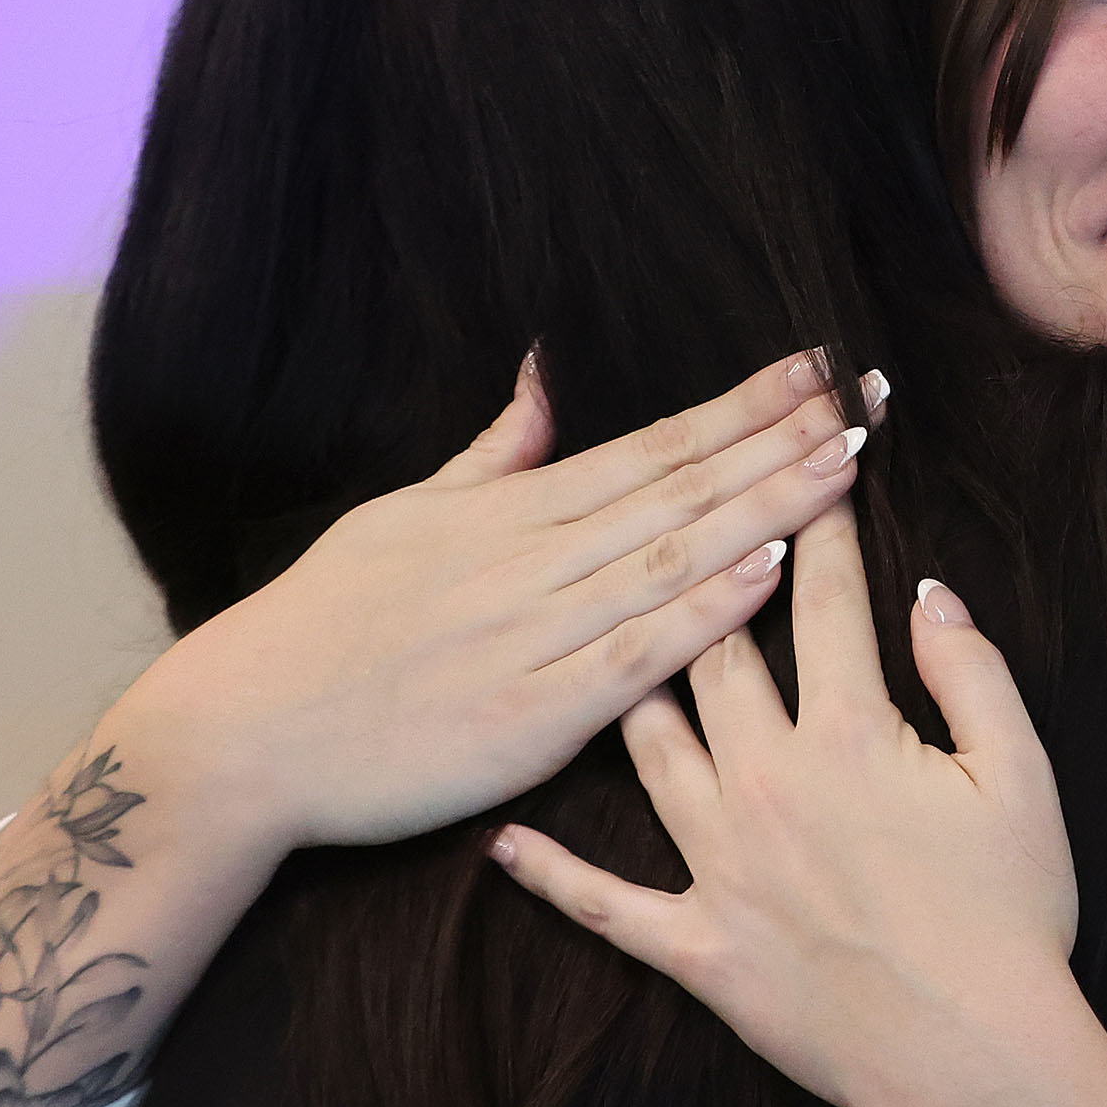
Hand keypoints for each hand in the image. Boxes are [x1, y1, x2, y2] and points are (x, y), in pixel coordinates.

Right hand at [119, 351, 882, 860]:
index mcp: (506, 515)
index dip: (739, 409)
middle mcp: (529, 562)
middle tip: (865, 402)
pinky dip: (701, 614)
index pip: (648, 447)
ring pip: (669, 559)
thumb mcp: (398, 518)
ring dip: (765, 510)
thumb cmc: (319, 628)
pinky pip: (631, 658)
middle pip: (678, 491)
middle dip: (778, 444)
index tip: (813, 371)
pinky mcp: (526, 718)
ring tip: (845, 469)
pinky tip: (768, 576)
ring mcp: (530, 637)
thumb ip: (489, 456)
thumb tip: (541, 376)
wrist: (241, 734)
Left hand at [494, 504, 1106, 1106]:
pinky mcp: (698, 945)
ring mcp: (720, 863)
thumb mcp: (1022, 780)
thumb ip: (973, 675)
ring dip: (626, 686)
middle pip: (713, 651)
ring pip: (649, 747)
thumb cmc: (1012, 921)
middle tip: (690, 523)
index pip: (826, 601)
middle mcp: (767, 779)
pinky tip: (502, 842)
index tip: (807, 454)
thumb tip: (930, 595)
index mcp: (852, 732)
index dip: (817, 520)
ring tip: (598, 636)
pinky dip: (551, 875)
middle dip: (707, 577)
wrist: (971, 1061)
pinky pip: (605, 905)